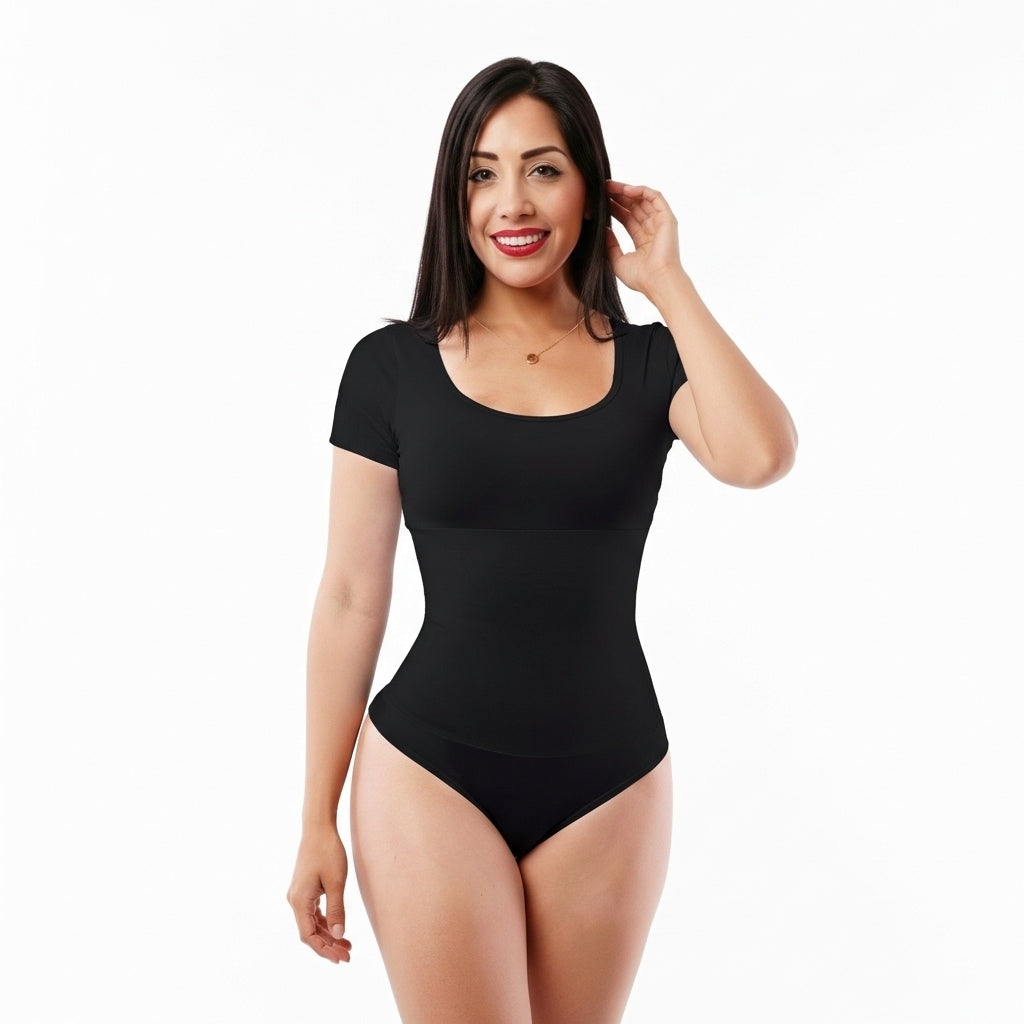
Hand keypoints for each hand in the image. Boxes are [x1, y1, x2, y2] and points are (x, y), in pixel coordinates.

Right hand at [286, 826, 352, 963]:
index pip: (308, 935)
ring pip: (312, 923)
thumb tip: (339, 935)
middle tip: (348, 955)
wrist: (318, 828)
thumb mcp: (337, 882)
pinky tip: (338, 928)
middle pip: (310, 932)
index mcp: (299, 901)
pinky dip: (325, 922)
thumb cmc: (328, 852)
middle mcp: (295, 900)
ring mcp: (299, 895)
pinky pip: (313, 912)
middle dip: (328, 945)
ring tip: (347, 945)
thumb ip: (337, 909)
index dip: (324, 949)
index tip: (340, 958)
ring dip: (328, 935)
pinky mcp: (304, 889)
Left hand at [605, 180, 684, 296]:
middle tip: (602, 189)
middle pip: (633, 206)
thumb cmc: (640, 277)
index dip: (614, 208)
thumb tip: (603, 230)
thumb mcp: (617, 260)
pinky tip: (625, 190)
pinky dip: (641, 191)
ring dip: (626, 191)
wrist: (657, 281)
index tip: (599, 202)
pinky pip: (655, 197)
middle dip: (617, 196)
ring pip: (643, 199)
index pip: (626, 218)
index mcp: (642, 240)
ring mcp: (660, 223)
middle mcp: (652, 230)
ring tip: (610, 186)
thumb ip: (610, 245)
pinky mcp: (667, 218)